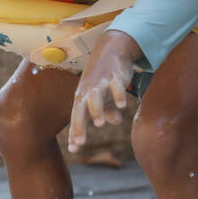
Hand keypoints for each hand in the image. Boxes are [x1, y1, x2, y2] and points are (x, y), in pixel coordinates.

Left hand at [67, 31, 141, 152]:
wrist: (111, 49)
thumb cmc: (104, 77)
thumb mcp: (104, 96)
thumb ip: (107, 111)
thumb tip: (112, 122)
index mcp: (82, 98)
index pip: (76, 117)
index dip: (75, 133)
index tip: (74, 149)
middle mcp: (88, 91)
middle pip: (80, 109)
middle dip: (79, 125)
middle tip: (80, 142)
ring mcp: (100, 83)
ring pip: (95, 97)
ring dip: (96, 110)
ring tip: (99, 124)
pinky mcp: (114, 75)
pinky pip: (116, 86)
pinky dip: (118, 96)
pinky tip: (123, 107)